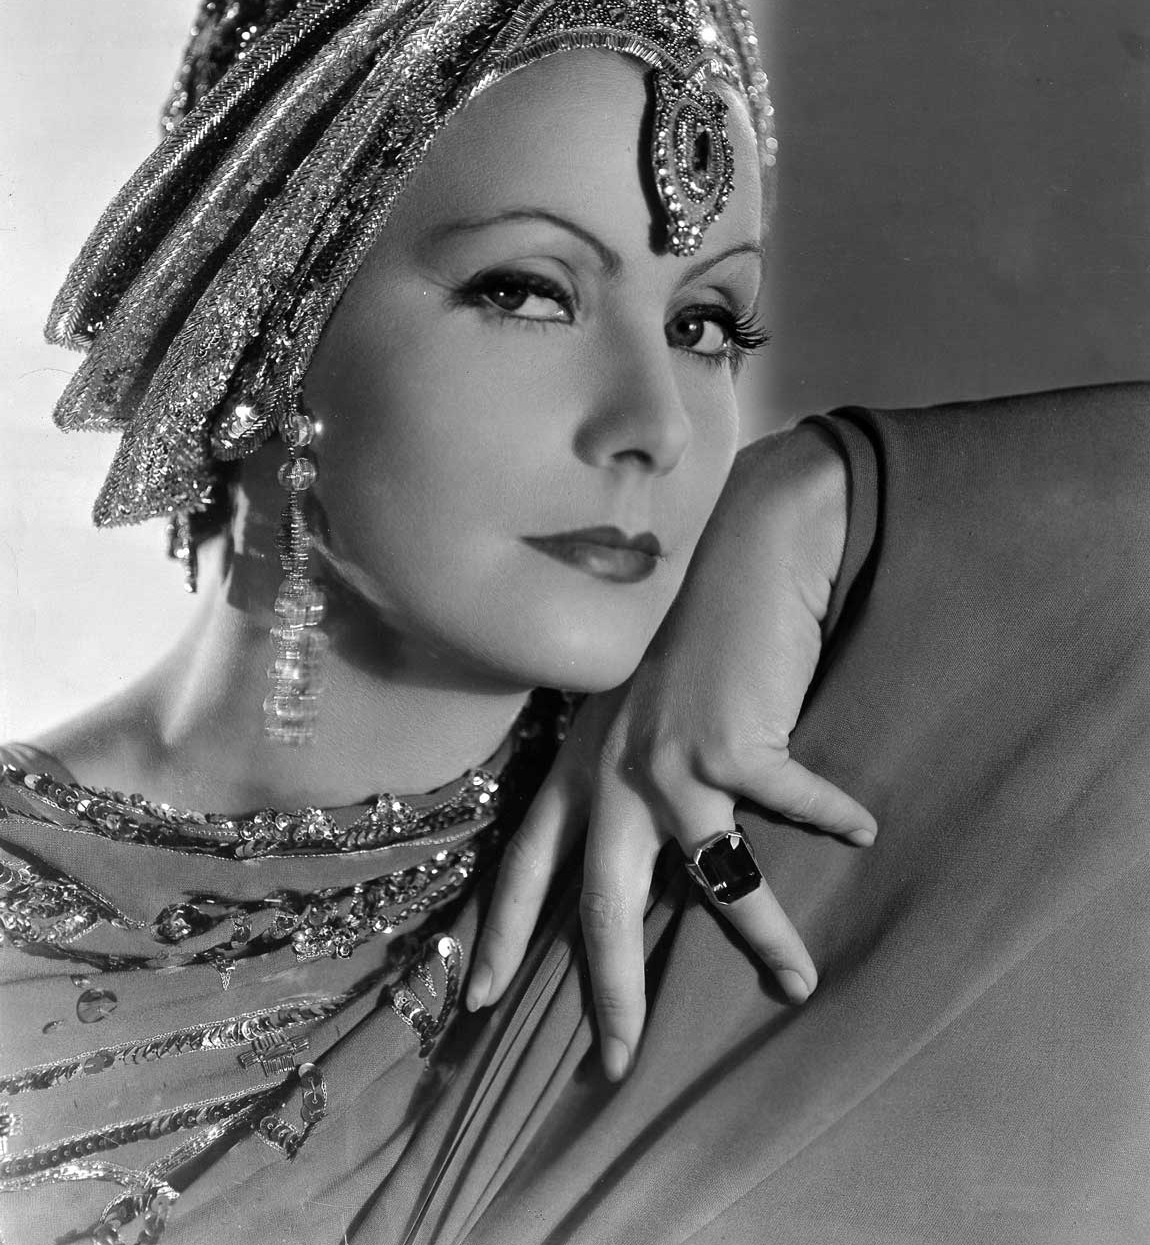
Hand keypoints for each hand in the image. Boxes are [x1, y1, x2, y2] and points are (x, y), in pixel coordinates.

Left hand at [466, 424, 875, 1078]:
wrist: (734, 554)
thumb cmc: (687, 633)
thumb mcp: (628, 705)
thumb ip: (616, 765)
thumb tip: (628, 837)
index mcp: (578, 764)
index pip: (524, 865)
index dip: (501, 934)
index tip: (477, 999)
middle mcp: (611, 769)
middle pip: (599, 902)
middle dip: (609, 989)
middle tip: (616, 1059)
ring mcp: (670, 757)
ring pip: (706, 876)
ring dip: (758, 935)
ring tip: (796, 983)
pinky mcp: (731, 739)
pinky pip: (786, 801)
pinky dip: (829, 816)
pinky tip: (860, 831)